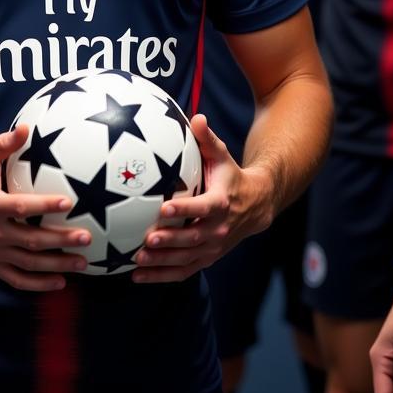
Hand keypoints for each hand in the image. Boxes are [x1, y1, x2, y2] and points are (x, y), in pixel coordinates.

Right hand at [0, 126, 90, 291]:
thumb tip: (26, 128)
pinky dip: (38, 283)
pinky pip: (16, 279)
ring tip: (82, 262)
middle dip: (61, 240)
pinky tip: (59, 282)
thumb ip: (2, 145)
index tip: (69, 203)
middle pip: (32, 239)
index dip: (45, 205)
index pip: (22, 207)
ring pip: (28, 263)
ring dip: (57, 265)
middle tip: (87, 237)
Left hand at [132, 114, 274, 282]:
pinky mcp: (206, 258)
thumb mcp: (222, 155)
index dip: (185, 208)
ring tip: (137, 260)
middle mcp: (218, 229)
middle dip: (170, 240)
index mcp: (221, 203)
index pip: (203, 207)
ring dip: (162, 262)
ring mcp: (212, 248)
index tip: (164, 207)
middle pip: (192, 238)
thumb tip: (196, 117)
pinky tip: (137, 276)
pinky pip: (183, 271)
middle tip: (146, 239)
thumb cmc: (229, 176)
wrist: (256, 205)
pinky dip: (162, 276)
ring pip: (186, 259)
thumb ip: (207, 139)